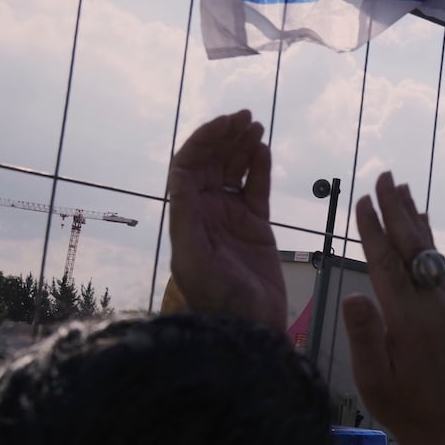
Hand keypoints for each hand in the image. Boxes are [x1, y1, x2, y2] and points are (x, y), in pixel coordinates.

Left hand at [167, 110, 287, 331]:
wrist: (249, 327)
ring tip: (256, 126)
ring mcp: (231, 217)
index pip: (187, 167)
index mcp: (186, 216)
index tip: (226, 124)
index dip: (203, 141)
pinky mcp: (256, 225)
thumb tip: (181, 175)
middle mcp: (205, 212)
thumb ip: (187, 218)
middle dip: (225, 137)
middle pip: (211, 163)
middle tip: (247, 117)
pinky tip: (263, 149)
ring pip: (234, 170)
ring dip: (241, 146)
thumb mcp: (194, 259)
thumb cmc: (217, 298)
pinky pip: (256, 188)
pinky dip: (259, 167)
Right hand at [341, 173, 444, 441]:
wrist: (439, 422)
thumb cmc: (398, 404)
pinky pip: (434, 264)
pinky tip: (420, 222)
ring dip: (413, 216)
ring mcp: (441, 304)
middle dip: (396, 210)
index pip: (387, 264)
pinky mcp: (444, 308)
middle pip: (412, 247)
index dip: (374, 231)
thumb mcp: (372, 377)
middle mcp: (430, 305)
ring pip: (426, 251)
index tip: (362, 201)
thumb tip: (354, 295)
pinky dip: (425, 238)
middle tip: (385, 176)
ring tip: (401, 187)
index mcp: (408, 319)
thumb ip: (364, 336)